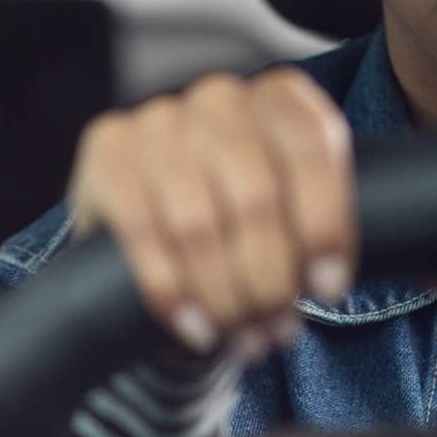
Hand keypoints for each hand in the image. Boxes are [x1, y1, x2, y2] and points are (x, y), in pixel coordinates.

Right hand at [68, 68, 356, 361]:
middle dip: (271, 280)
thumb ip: (311, 221)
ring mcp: (158, 120)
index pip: (311, 150)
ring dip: (226, 298)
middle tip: (279, 330)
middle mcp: (219, 97)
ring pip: (199, 225)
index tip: (328, 287)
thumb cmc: (239, 205)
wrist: (155, 199)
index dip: (324, 225)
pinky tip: (197, 329)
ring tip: (245, 340)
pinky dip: (173, 293)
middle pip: (254, 197)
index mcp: (279, 95)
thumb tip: (325, 281)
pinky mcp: (107, 151)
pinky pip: (142, 235)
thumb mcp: (289, 200)